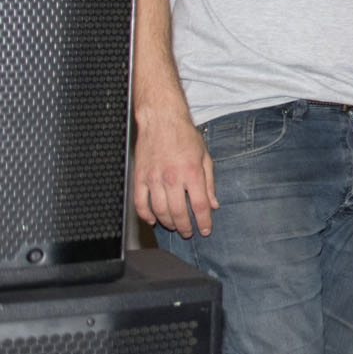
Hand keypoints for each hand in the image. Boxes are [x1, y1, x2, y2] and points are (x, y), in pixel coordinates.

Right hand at [132, 110, 216, 238]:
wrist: (161, 120)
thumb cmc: (185, 136)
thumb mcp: (205, 157)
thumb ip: (209, 183)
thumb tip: (214, 204)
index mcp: (191, 173)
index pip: (199, 205)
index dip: (203, 221)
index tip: (205, 230)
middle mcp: (172, 178)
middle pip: (178, 212)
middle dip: (185, 227)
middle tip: (188, 233)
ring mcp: (153, 179)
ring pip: (159, 211)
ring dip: (167, 223)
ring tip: (174, 226)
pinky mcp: (139, 177)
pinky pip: (140, 203)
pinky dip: (145, 215)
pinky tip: (153, 220)